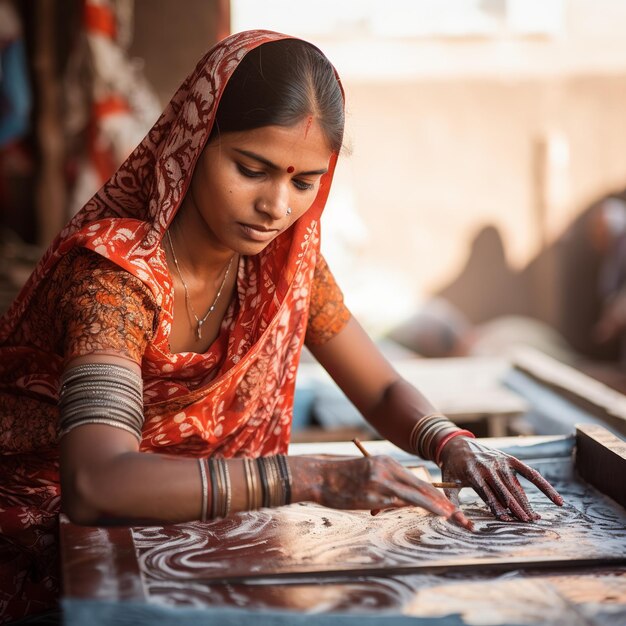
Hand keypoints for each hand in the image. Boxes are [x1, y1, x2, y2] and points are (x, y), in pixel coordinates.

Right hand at [312, 455, 472, 529]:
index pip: (415, 478)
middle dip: (440, 500)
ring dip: (434, 506)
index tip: (446, 500)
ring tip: (450, 516)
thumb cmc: (340, 479)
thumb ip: (385, 485)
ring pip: (415, 494)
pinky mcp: (373, 494)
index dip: (432, 491)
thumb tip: (403, 500)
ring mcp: (380, 481)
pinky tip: (431, 514)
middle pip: (420, 485)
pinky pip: (400, 502)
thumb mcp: (367, 475)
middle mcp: (386, 468)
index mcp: (385, 462)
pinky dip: (419, 508)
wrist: (319, 476)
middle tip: (456, 512)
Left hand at [438, 437, 563, 521]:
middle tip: (526, 523)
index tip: (505, 520)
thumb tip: (463, 524)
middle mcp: (488, 466)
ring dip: (526, 502)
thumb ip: (454, 504)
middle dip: (515, 507)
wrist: (457, 443)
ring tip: (534, 518)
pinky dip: (544, 486)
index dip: (496, 507)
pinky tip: (556, 500)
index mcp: (472, 472)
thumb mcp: (448, 484)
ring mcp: (501, 462)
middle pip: (505, 491)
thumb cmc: (453, 468)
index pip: (487, 492)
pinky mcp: (510, 459)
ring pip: (516, 486)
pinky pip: (530, 473)